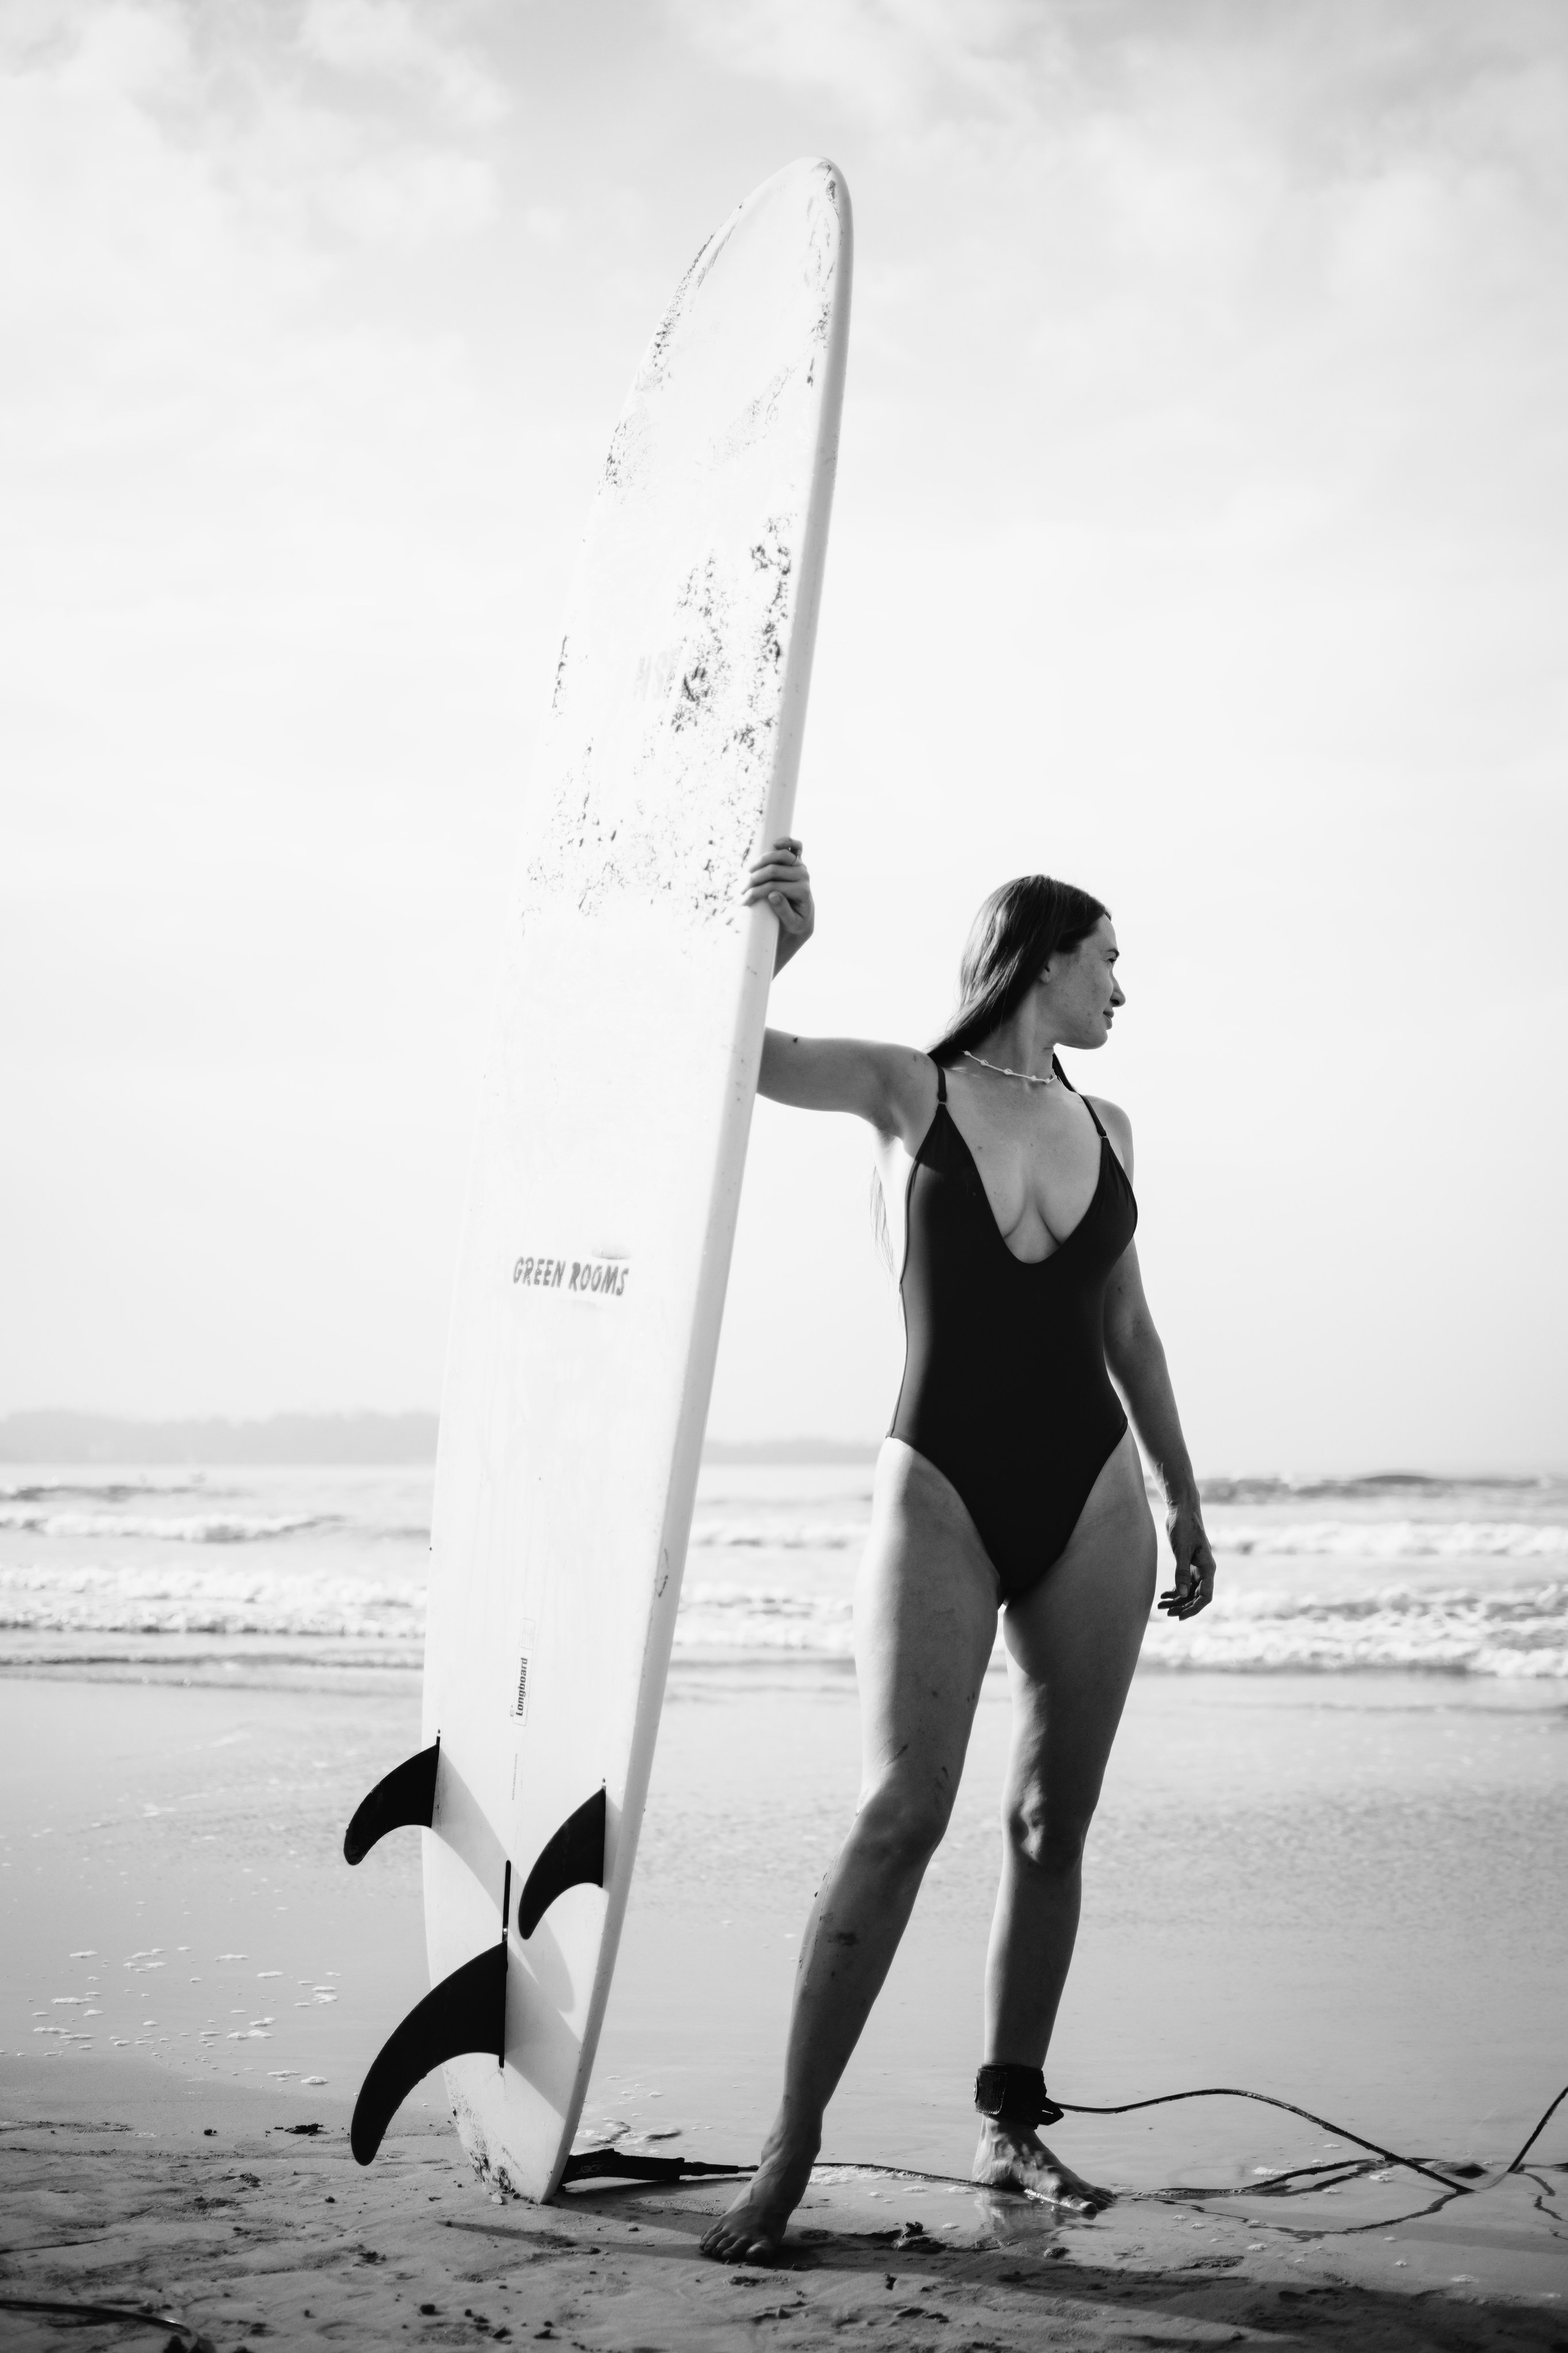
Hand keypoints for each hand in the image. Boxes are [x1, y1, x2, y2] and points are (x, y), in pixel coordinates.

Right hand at [741, 836, 813, 973]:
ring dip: (760, 861)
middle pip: (773, 870)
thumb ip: (784, 911)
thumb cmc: (795, 921)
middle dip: (754, 879)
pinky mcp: (798, 861)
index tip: (743, 901)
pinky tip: (775, 843)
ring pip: (780, 855)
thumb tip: (773, 895)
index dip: (756, 892)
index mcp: (802, 891)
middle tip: (741, 890)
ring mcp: (801, 866)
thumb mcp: (791, 923)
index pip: (774, 886)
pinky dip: (787, 842)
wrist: (802, 916)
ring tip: (748, 871)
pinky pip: (796, 846)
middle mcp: (803, 876)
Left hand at [1157, 1501, 1215, 1619]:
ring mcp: (1196, 1567)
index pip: (1205, 1596)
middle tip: (1166, 1613)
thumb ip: (1181, 1572)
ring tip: (1160, 1606)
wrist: (1182, 1509)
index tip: (1180, 1616)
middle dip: (1182, 1606)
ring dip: (1176, 1600)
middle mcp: (1204, 1570)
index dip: (1194, 1608)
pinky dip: (1174, 1590)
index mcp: (1208, 1568)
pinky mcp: (1188, 1563)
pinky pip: (1183, 1583)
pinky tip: (1163, 1596)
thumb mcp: (1182, 1550)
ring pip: (1188, 1591)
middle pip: (1196, 1596)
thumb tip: (1181, 1594)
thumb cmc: (1184, 1527)